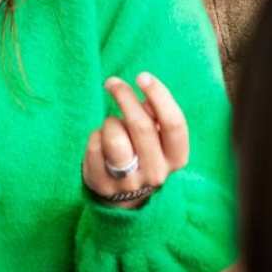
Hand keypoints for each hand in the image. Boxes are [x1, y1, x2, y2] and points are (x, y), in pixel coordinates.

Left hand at [82, 72, 190, 208]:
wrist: (125, 196)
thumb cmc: (143, 152)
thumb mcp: (158, 138)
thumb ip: (156, 116)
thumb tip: (146, 97)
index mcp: (176, 157)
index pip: (174, 124)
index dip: (159, 95)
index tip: (142, 76)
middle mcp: (156, 173)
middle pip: (141, 126)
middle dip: (125, 96)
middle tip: (112, 82)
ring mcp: (129, 182)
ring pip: (115, 137)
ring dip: (110, 122)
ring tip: (111, 125)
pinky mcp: (102, 185)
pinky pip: (95, 146)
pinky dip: (95, 135)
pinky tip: (100, 142)